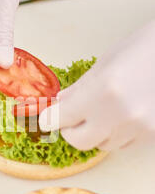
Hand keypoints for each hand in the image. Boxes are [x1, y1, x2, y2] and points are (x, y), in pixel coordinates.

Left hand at [39, 20, 154, 149]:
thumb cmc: (145, 48)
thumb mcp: (105, 63)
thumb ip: (78, 89)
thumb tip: (58, 105)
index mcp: (103, 91)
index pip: (60, 118)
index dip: (50, 117)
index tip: (48, 116)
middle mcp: (121, 116)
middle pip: (78, 141)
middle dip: (71, 129)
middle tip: (73, 116)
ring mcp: (140, 129)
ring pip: (102, 145)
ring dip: (96, 132)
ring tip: (107, 109)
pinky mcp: (153, 136)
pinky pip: (124, 144)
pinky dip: (118, 133)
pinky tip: (125, 113)